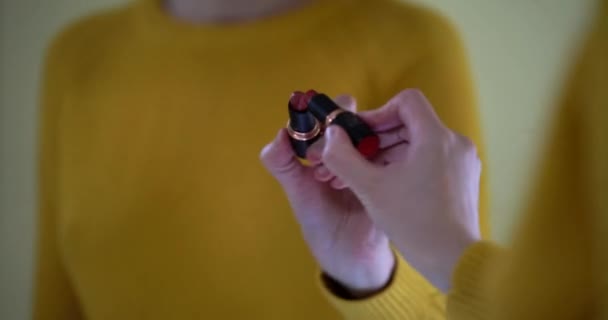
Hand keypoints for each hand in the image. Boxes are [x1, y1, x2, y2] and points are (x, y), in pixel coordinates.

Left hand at [260, 96, 393, 296]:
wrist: (347, 253)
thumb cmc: (320, 216)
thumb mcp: (296, 188)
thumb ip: (280, 162)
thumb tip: (279, 135)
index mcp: (333, 142)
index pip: (331, 109)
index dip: (319, 118)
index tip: (307, 141)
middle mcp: (358, 145)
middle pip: (356, 117)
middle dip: (334, 134)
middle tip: (319, 161)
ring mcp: (379, 159)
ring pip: (371, 136)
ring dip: (348, 155)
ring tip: (333, 183)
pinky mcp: (395, 176)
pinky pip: (388, 160)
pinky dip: (365, 172)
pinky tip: (352, 189)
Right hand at [320, 89, 481, 291]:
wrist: (453, 260)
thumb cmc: (413, 223)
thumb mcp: (369, 188)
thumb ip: (343, 156)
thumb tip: (331, 134)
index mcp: (436, 138)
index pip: (406, 101)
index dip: (379, 112)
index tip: (361, 134)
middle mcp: (455, 142)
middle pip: (412, 122)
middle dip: (380, 136)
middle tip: (356, 156)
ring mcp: (463, 160)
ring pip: (420, 141)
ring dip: (391, 151)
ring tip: (368, 174)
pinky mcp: (464, 177)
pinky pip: (432, 157)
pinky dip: (408, 163)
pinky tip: (389, 185)